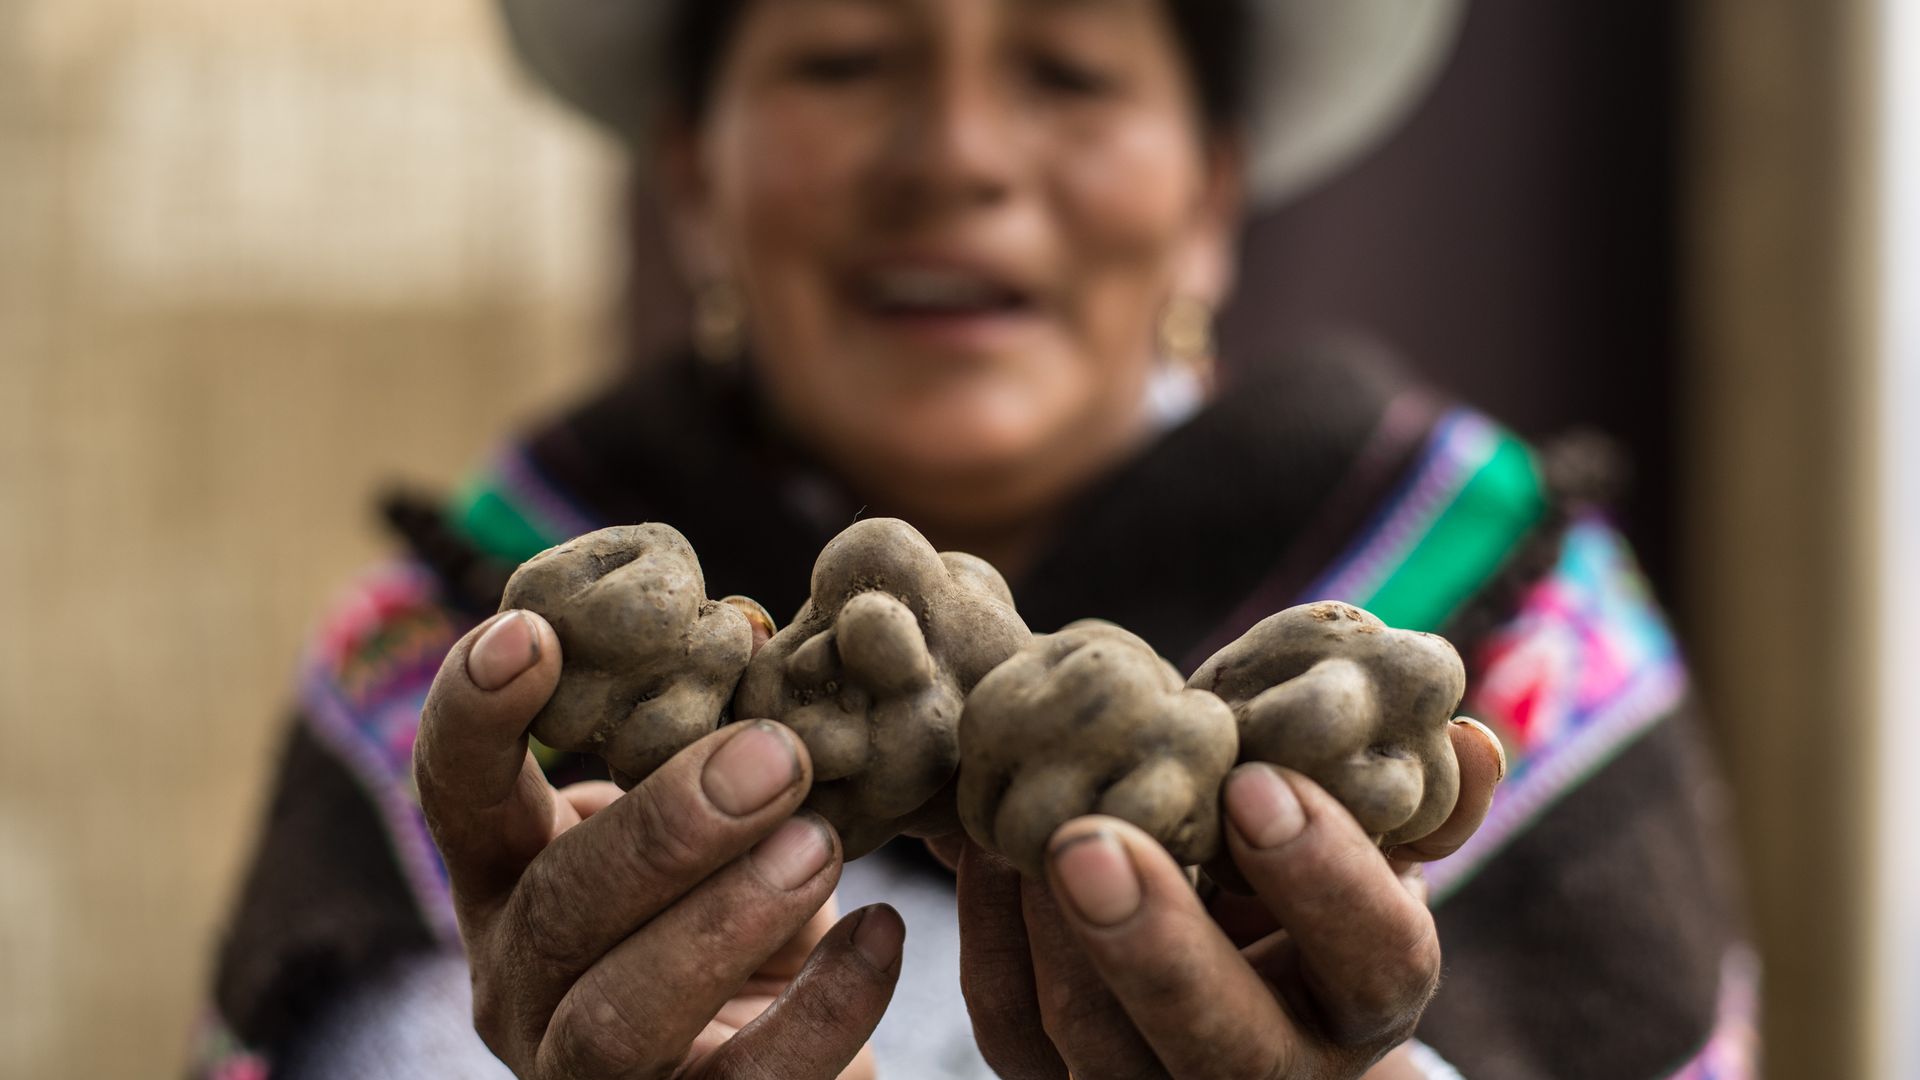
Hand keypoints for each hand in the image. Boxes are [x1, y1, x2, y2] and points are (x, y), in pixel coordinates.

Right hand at [414, 609, 903, 1078]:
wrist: (785, 1057)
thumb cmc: (737, 900)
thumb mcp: (712, 817)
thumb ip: (711, 742)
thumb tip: (750, 639)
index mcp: (510, 875)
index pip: (457, 792)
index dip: (479, 713)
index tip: (536, 632)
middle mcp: (519, 978)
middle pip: (558, 906)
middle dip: (669, 826)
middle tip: (778, 755)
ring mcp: (580, 1072)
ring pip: (617, 1016)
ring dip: (725, 919)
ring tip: (817, 846)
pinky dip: (823, 1008)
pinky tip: (882, 931)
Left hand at [955, 720, 1504, 1078]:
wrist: (1218, 948)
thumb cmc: (1293, 867)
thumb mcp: (1363, 837)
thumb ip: (1417, 797)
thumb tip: (1473, 744)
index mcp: (1367, 999)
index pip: (1377, 961)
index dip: (1325, 877)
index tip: (1257, 782)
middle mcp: (1275, 1072)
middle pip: (1221, 1045)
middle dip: (1154, 947)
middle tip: (1089, 843)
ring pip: (1093, 1045)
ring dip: (1052, 928)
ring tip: (1026, 821)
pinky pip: (1010, 1024)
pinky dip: (991, 932)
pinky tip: (984, 846)